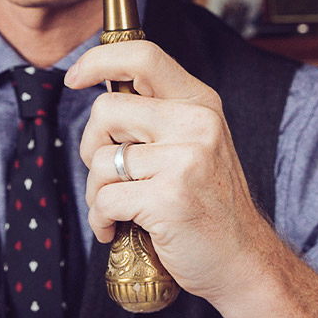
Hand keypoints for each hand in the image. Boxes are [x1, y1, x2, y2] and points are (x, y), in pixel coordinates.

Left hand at [65, 40, 282, 305]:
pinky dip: (100, 220)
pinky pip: (105, 199)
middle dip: (90, 145)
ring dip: (95, 191)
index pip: (142, 56)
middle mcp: (195, 125)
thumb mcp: (196, 144)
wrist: (242, 261)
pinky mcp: (169, 199)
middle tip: (106, 173)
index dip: (98, 61)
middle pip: (107, 109)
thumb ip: (159, 117)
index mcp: (200, 104)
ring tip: (116, 209)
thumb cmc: (209, 205)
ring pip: (100, 159)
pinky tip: (115, 229)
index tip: (75, 78)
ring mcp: (185, 161)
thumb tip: (102, 94)